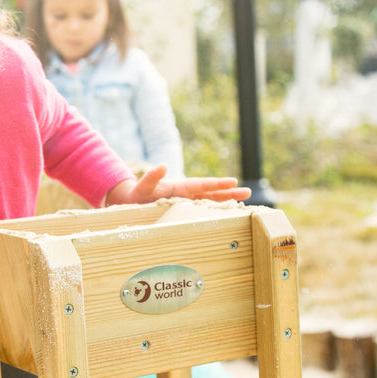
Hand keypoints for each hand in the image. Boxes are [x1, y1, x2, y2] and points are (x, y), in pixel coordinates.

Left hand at [104, 165, 250, 205]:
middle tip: (248, 192)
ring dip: (225, 201)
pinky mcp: (182, 211)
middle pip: (210, 193)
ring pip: (209, 201)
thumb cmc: (134, 196)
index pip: (201, 186)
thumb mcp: (141, 187)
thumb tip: (163, 165)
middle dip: (228, 193)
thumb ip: (151, 177)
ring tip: (244, 201)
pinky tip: (226, 213)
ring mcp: (184, 203)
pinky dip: (214, 211)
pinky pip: (201, 211)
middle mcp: (184, 194)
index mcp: (178, 188)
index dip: (216, 185)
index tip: (233, 182)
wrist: (128, 202)